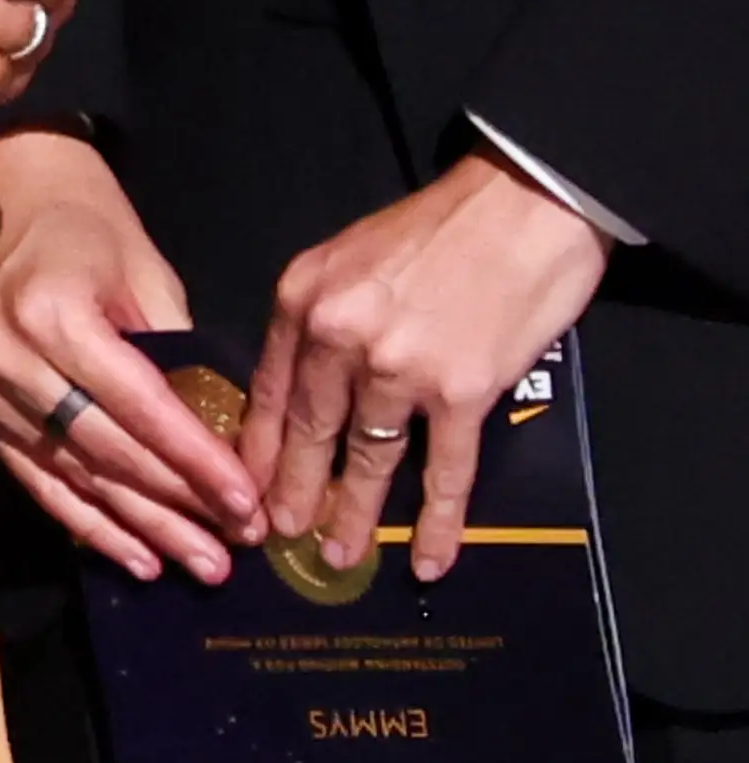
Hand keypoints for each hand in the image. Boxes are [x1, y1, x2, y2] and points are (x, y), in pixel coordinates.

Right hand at [0, 130, 262, 580]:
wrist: (2, 186)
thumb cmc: (87, 220)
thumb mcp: (148, 273)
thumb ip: (178, 356)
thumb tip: (226, 441)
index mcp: (54, 314)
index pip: (138, 407)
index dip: (196, 462)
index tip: (248, 506)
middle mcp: (8, 356)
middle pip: (103, 450)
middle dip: (175, 506)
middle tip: (233, 553)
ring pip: (70, 473)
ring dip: (136, 526)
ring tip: (195, 565)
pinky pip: (33, 473)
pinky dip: (83, 520)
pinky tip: (131, 556)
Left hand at [241, 154, 608, 581]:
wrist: (522, 204)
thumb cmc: (437, 228)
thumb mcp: (346, 258)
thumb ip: (319, 318)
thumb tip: (302, 382)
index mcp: (302, 299)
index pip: (265, 389)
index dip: (254, 448)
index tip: (239, 488)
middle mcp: (339, 336)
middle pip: (306, 432)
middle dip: (290, 493)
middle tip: (277, 538)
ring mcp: (400, 368)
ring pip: (367, 460)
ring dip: (352, 515)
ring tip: (338, 556)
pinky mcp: (463, 392)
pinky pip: (444, 472)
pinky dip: (437, 522)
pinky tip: (429, 558)